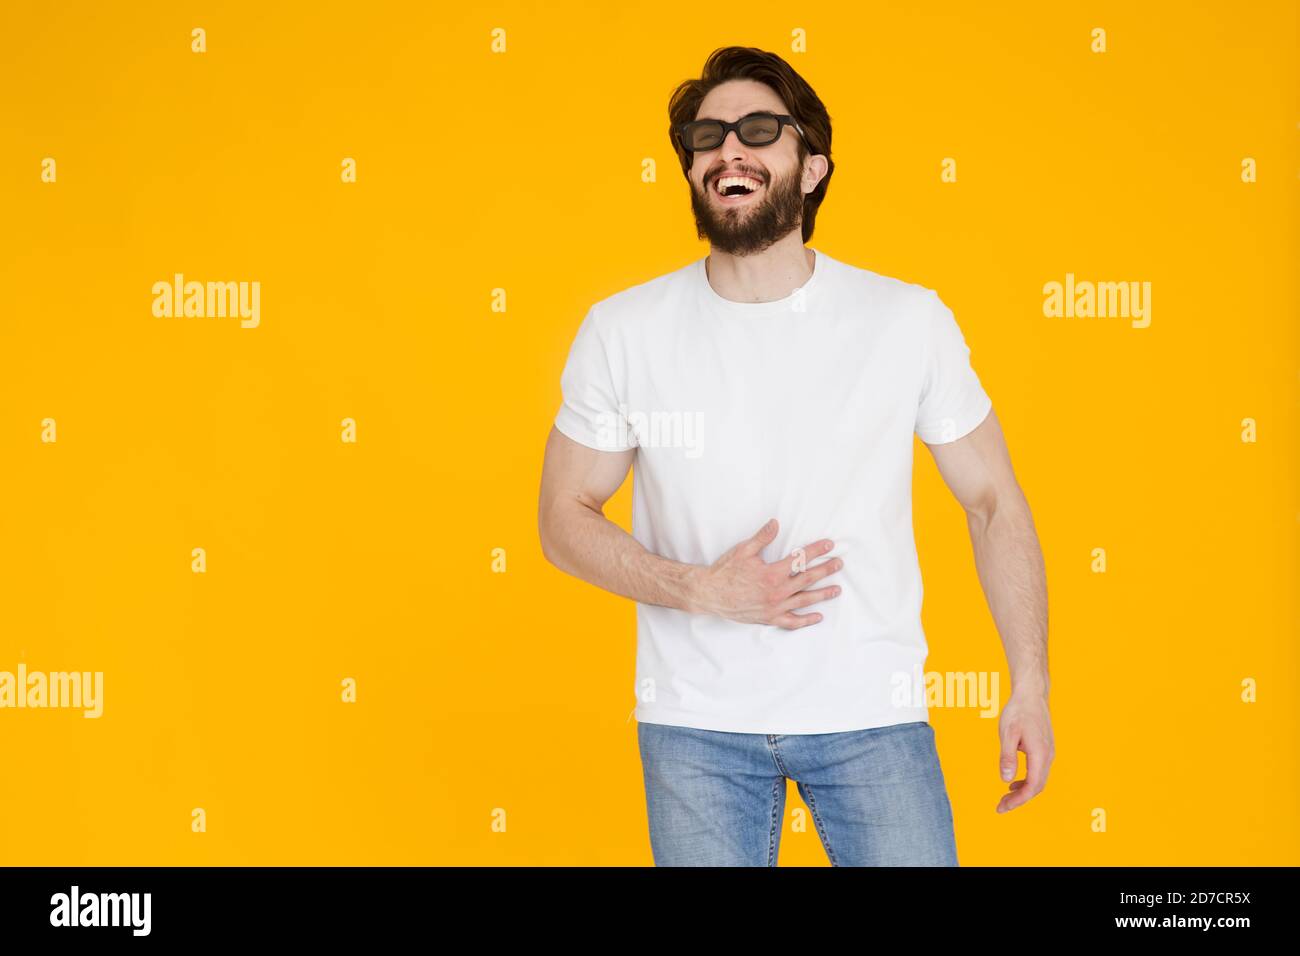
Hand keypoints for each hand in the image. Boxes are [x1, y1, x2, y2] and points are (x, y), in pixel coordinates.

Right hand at [689, 517, 842, 628]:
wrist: (710, 594)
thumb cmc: (726, 571)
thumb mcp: (743, 550)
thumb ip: (762, 538)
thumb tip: (776, 523)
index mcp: (772, 573)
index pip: (800, 559)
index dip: (816, 550)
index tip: (829, 544)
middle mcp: (777, 592)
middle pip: (807, 579)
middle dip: (825, 570)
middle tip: (839, 564)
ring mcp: (774, 607)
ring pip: (804, 601)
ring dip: (822, 595)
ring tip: (837, 589)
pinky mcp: (769, 618)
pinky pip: (791, 622)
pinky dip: (806, 621)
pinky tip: (818, 617)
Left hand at [996, 688, 1053, 812]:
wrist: (1032, 694)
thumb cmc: (1018, 711)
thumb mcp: (1007, 733)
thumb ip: (1007, 756)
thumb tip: (1005, 779)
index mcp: (1040, 754)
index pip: (1031, 786)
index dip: (1017, 800)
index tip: (1002, 807)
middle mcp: (1048, 756)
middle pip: (1036, 787)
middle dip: (1019, 799)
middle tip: (1001, 806)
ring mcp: (1048, 753)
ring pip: (1038, 780)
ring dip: (1023, 791)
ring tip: (1005, 797)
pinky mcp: (1045, 749)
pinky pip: (1038, 771)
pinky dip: (1026, 781)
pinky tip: (1013, 782)